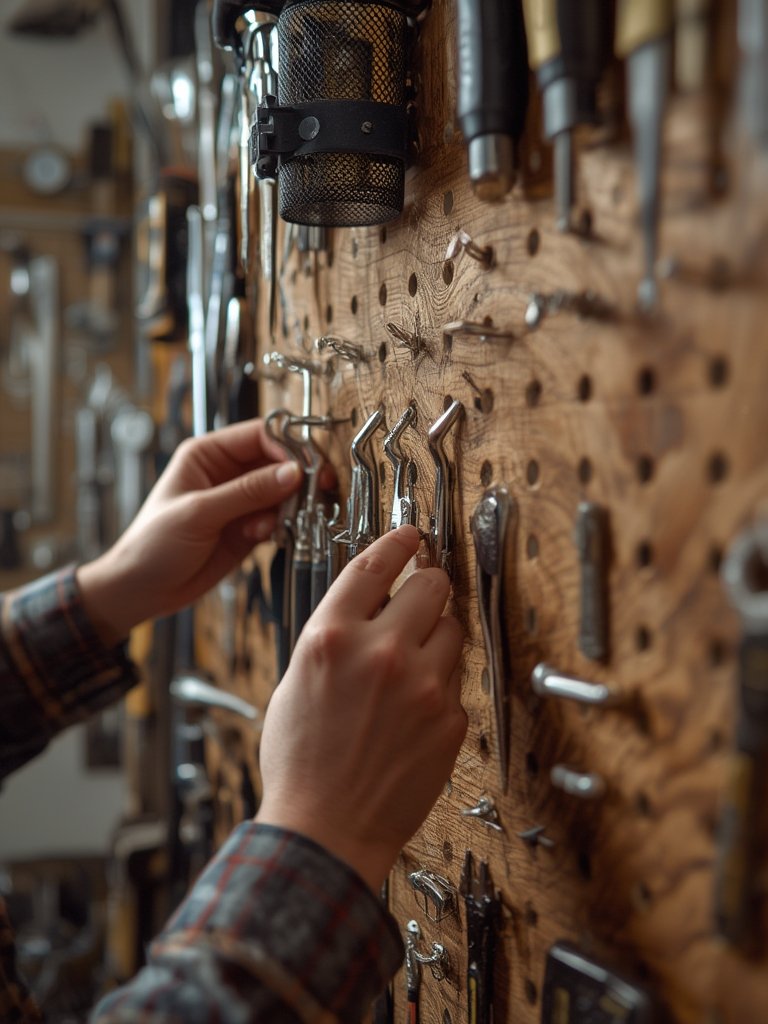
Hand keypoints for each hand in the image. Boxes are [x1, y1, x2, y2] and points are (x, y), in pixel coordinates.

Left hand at [77, 419, 303, 642]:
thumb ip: (248, 492)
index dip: (287, 448)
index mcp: (207, 454)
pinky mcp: (248, 528)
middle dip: (296, 478)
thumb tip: (292, 473)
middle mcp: (227, 472)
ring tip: (281, 523)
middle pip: (277, 462)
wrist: (143, 591)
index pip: (259, 435)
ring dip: (290, 506)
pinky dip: (282, 527)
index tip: (305, 468)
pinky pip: (278, 519)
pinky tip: (264, 538)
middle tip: (315, 493)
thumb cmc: (152, 544)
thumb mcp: (199, 512)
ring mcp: (240, 501)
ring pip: (283, 492)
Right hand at [256, 525, 466, 891]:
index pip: (376, 563)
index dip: (398, 541)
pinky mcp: (449, 717)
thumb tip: (365, 605)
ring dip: (437, 633)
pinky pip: (456, 678)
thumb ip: (333, 636)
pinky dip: (440, 682)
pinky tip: (414, 704)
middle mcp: (381, 651)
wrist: (325, 828)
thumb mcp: (295, 681)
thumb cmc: (301, 762)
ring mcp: (422, 684)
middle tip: (425, 589)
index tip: (411, 535)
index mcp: (332, 636)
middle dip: (428, 583)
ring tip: (415, 659)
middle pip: (431, 583)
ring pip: (452, 627)